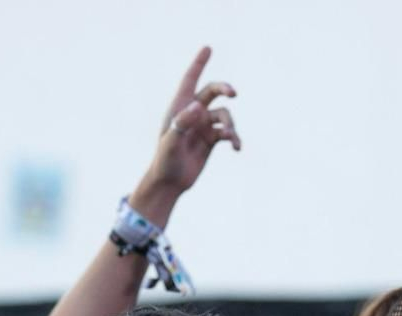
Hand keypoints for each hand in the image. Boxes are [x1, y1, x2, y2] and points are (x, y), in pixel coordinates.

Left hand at [140, 46, 240, 200]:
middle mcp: (193, 113)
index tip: (208, 48)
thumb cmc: (165, 161)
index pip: (190, 80)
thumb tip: (197, 106)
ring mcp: (204, 125)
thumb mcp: (170, 142)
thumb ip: (182, 123)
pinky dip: (234, 138)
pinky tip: (236, 148)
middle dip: (224, 89)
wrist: (171, 183)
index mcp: (179, 107)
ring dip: (230, 125)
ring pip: (225, 115)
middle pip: (213, 91)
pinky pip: (228, 133)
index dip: (199, 63)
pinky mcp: (212, 139)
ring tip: (229, 138)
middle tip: (233, 94)